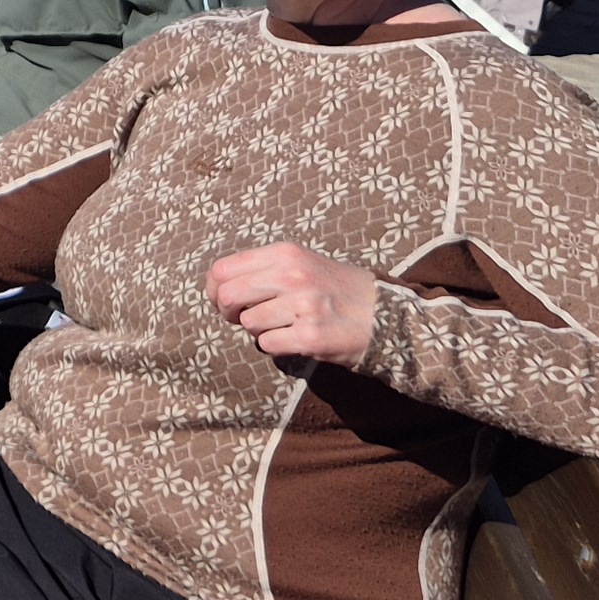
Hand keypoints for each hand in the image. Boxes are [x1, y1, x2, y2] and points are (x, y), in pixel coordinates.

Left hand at [205, 242, 380, 366]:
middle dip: (228, 312)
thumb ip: (261, 268)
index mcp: (285, 253)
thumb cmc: (335, 289)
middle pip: (228, 297)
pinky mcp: (310, 337)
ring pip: (248, 324)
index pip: (222, 270)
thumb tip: (217, 285)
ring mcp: (302, 306)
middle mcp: (292, 276)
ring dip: (260, 329)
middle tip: (243, 318)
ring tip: (284, 324)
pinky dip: (275, 345)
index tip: (222, 300)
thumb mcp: (301, 263)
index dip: (214, 290)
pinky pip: (267, 344)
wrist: (384, 314)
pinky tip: (295, 338)